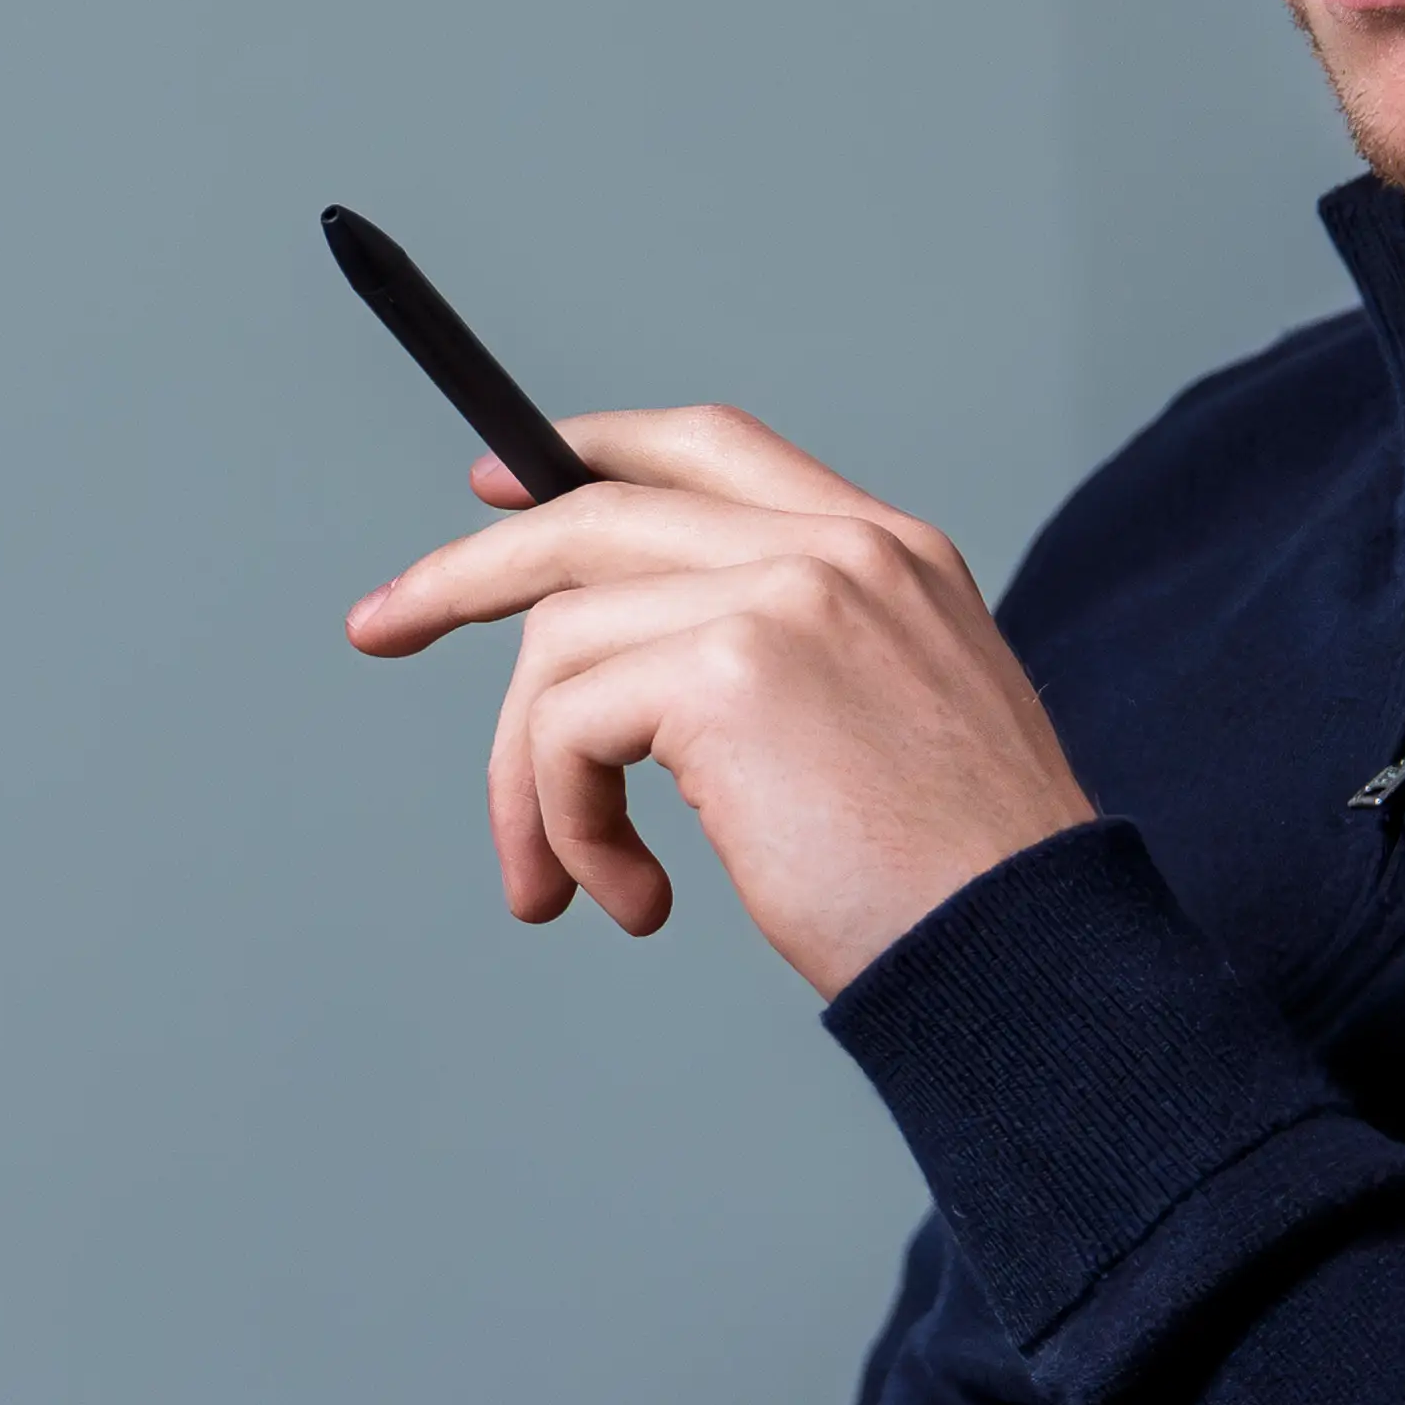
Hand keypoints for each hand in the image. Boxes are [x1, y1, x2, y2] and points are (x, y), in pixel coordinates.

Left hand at [346, 402, 1100, 997]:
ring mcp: (785, 596)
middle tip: (379, 628)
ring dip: (529, 780)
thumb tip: (617, 682)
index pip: (706, 447)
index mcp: (887, 550)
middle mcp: (839, 549)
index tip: (489, 491)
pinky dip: (561, 821)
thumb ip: (787, 664)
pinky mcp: (725, 671)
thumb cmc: (954, 888)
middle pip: (592, 514)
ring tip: (567, 883)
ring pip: (558, 643)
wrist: (1026, 957)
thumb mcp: (889, 730)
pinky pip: (562, 727)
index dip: (586, 453)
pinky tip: (628, 898)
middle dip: (464, 573)